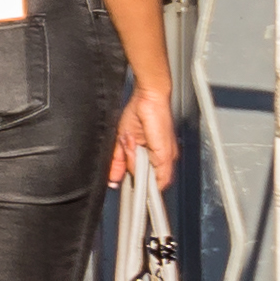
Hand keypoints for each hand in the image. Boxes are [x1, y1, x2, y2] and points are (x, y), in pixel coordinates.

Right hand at [112, 73, 177, 191]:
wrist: (149, 96)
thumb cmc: (138, 112)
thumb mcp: (123, 140)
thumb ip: (118, 161)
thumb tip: (112, 177)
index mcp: (155, 155)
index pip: (148, 179)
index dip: (136, 183)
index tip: (123, 183)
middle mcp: (163, 158)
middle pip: (148, 181)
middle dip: (132, 171)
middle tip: (125, 151)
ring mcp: (167, 157)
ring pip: (151, 178)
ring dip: (134, 166)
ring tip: (129, 145)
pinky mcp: (166, 155)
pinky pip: (157, 175)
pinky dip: (140, 166)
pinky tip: (133, 149)